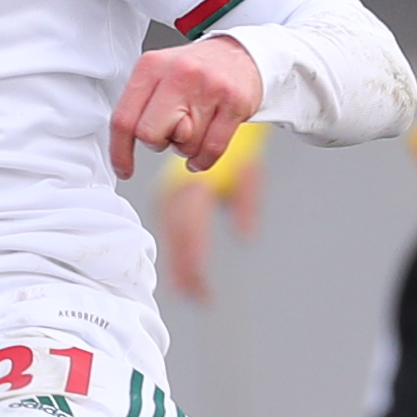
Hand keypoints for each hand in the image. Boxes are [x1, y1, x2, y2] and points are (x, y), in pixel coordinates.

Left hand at [110, 34, 261, 177]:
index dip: (119, 151)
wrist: (239, 54)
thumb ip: (139, 105)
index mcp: (152, 66)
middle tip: (170, 131)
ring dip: (185, 147)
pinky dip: (202, 159)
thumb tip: (121, 146)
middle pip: (150, 135)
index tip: (123, 168)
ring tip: (193, 126)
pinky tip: (200, 153)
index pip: (124, 118)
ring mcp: (209, 88)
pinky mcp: (235, 103)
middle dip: (159, 142)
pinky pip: (211, 150)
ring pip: (184, 145)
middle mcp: (179, 73)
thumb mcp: (159, 74)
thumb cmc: (193, 70)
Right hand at [155, 145, 263, 301]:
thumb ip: (246, 205)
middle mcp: (175, 190)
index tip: (201, 286)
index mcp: (193, 186)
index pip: (190, 232)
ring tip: (187, 290)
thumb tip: (246, 236)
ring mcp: (169, 192)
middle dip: (183, 270)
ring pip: (169, 234)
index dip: (193, 263)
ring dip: (177, 264)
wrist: (218, 121)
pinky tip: (181, 269)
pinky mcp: (168, 195)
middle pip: (176, 238)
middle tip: (195, 296)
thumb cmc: (237, 150)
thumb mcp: (248, 174)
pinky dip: (175, 250)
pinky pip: (168, 227)